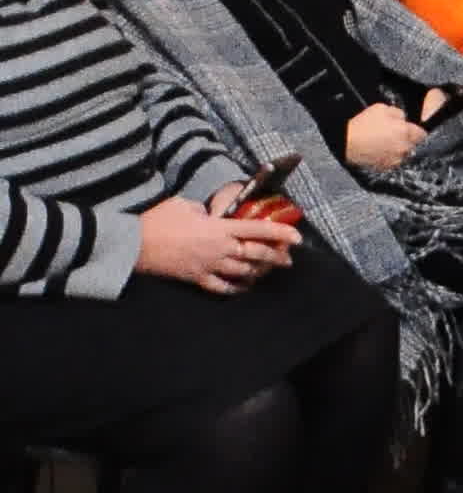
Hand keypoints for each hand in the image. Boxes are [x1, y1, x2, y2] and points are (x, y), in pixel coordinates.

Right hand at [141, 195, 296, 291]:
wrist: (134, 244)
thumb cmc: (158, 220)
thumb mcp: (185, 205)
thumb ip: (206, 210)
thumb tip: (212, 215)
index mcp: (219, 228)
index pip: (258, 229)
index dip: (280, 233)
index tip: (298, 237)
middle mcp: (219, 249)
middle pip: (256, 254)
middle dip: (276, 256)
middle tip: (288, 258)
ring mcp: (208, 266)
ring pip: (243, 272)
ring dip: (258, 272)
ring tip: (267, 270)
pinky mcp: (195, 279)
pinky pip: (221, 287)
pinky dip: (235, 288)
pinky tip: (243, 287)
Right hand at [342, 104, 426, 172]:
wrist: (345, 142)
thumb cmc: (362, 125)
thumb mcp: (382, 109)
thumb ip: (399, 114)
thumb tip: (403, 119)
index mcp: (405, 132)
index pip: (422, 134)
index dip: (416, 130)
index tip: (410, 129)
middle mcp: (403, 148)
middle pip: (413, 145)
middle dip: (406, 140)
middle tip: (394, 135)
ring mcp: (394, 160)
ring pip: (403, 155)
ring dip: (398, 150)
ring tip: (384, 143)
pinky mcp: (384, 168)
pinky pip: (392, 162)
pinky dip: (388, 157)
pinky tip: (378, 150)